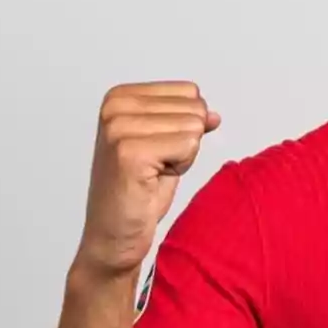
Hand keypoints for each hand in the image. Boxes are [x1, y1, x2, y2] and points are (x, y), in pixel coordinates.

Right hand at [74, 81, 220, 279]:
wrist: (114, 235)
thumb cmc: (137, 192)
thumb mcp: (167, 145)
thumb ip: (188, 121)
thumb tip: (213, 114)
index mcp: (120, 96)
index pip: (189, 92)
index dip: (184, 126)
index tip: (157, 150)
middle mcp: (115, 106)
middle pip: (194, 108)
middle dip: (185, 142)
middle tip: (155, 165)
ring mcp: (119, 128)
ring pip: (194, 127)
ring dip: (182, 156)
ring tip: (152, 173)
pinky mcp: (129, 152)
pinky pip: (189, 145)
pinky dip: (180, 167)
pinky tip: (152, 181)